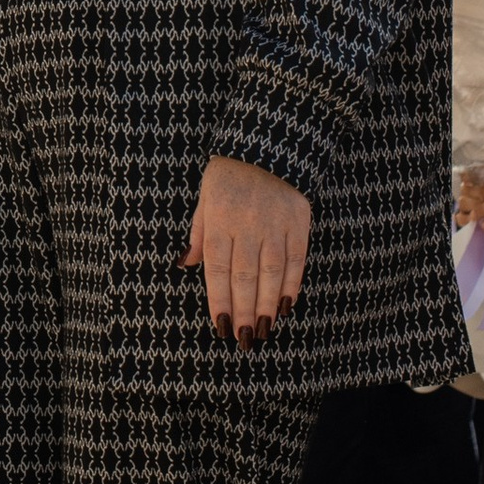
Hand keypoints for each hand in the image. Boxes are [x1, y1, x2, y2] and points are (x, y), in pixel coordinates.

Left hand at [184, 153, 311, 343]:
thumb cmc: (228, 173)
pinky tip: (286, 306)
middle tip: (244, 340)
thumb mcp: (204, 197)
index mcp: (219, 219)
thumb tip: (185, 265)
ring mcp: (275, 224)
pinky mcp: (298, 222)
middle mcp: (247, 225)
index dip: (219, 300)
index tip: (221, 326)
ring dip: (267, 306)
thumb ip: (198, 233)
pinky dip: (292, 285)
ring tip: (263, 331)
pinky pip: (296, 260)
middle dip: (244, 311)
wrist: (266, 143)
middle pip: (244, 277)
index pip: (216, 269)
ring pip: (271, 274)